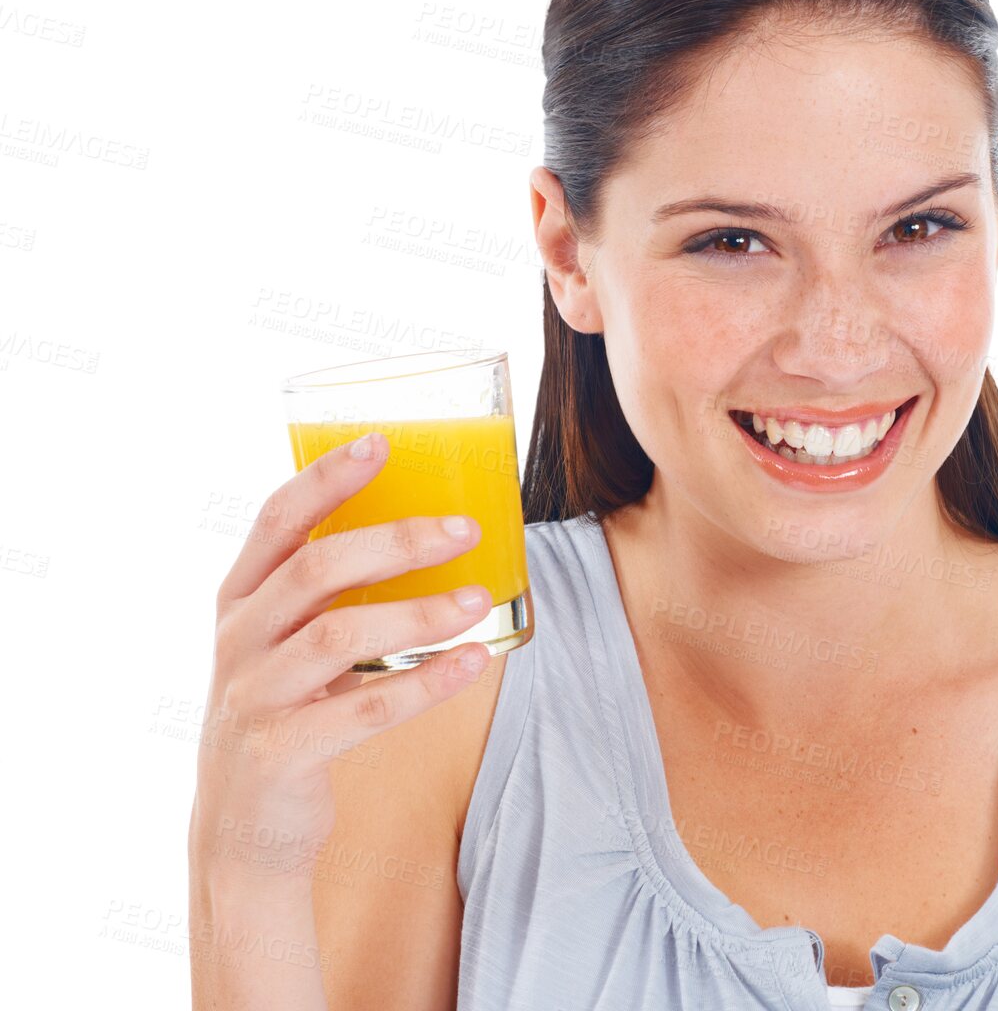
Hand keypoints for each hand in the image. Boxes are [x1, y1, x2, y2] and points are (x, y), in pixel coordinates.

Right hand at [189, 430, 492, 890]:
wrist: (244, 834)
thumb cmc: (289, 714)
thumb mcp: (290, 643)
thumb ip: (335, 594)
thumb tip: (439, 531)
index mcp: (242, 598)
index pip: (277, 519)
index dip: (326, 477)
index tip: (381, 442)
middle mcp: (238, 639)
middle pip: (316, 568)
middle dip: (397, 541)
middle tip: (465, 529)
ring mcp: (252, 697)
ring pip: (339, 635)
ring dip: (418, 613)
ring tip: (480, 599)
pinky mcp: (279, 752)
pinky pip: (363, 708)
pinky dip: (425, 683)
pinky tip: (474, 663)